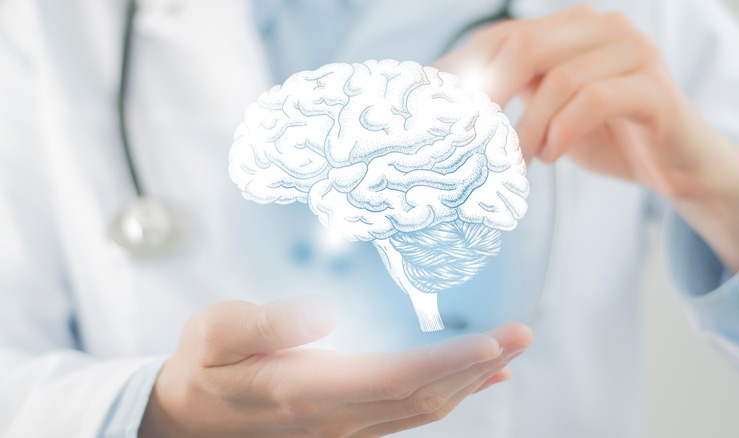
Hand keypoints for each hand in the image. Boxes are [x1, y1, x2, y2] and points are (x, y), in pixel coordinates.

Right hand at [139, 296, 531, 437]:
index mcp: (302, 390)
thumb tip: (323, 314)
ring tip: (508, 352)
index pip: (392, 379)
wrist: (186, 417)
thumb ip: (264, 323)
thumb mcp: (214, 331)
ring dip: (469, 383)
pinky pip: (407, 416)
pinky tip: (473, 380)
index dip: (447, 362)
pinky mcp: (345, 427)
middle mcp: (332, 419)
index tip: (493, 340)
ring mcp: (342, 430)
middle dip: (476, 368)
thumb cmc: (203, 365)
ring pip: (421, 412)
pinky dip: (447, 395)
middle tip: (521, 334)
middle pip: (421, 399)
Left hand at [437, 6, 738, 271]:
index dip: (461, 75)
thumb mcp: (544, 111)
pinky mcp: (654, 86)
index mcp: (567, 27)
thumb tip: (441, 106)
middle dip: (487, 99)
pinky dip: (564, 131)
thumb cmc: (603, 137)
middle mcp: (599, 27)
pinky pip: (597, 99)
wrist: (673, 163)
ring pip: (559, 78)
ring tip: (517, 163)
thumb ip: (509, 95)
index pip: (498, 38)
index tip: (430, 117)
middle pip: (524, 47)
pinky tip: (551, 155)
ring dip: (527, 129)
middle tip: (467, 144)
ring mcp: (632, 50)